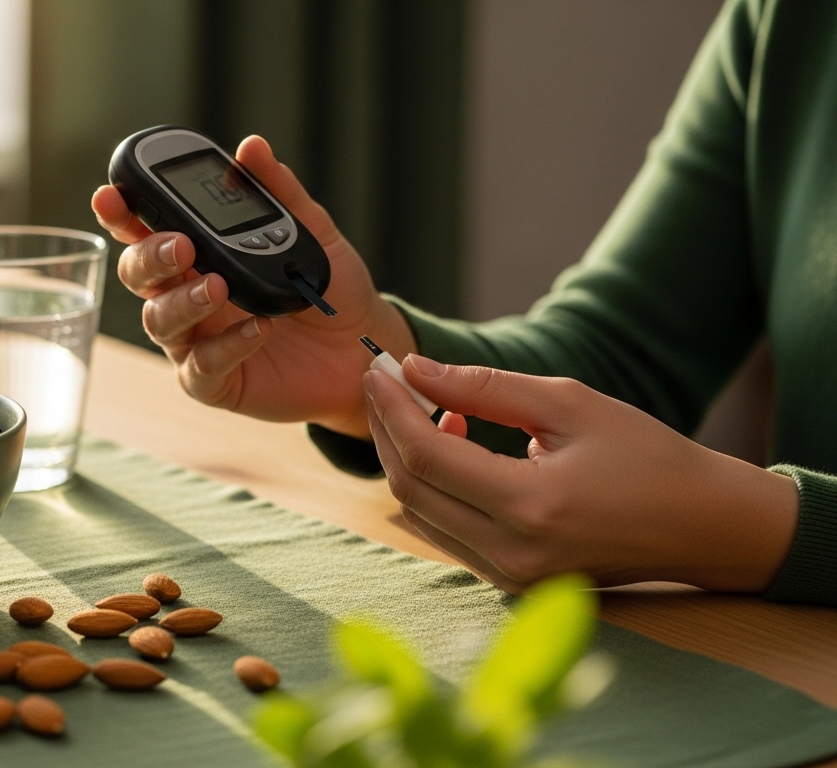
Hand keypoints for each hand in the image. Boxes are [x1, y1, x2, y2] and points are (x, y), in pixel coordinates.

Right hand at [91, 135, 413, 437]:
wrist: (361, 346)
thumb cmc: (327, 288)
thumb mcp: (311, 232)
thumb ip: (280, 193)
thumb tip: (251, 147)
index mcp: (197, 254)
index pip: (144, 229)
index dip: (121, 213)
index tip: (109, 195)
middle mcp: (185, 295)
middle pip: (137, 274)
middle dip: (149, 256)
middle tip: (181, 246)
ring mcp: (196, 340)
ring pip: (159, 321)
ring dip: (183, 301)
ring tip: (219, 287)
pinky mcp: (216, 382)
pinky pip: (203, 367)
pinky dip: (226, 346)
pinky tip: (256, 328)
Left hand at [366, 355, 798, 593]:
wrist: (704, 526)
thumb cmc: (646, 455)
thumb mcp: (569, 404)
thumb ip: (485, 388)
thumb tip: (414, 369)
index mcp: (530, 506)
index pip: (427, 456)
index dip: (392, 410)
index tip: (376, 370)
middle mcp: (512, 553)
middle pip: (410, 488)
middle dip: (388, 431)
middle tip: (386, 385)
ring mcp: (509, 577)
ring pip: (420, 514)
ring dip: (409, 459)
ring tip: (429, 409)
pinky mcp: (510, 583)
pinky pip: (446, 532)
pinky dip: (434, 488)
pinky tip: (455, 446)